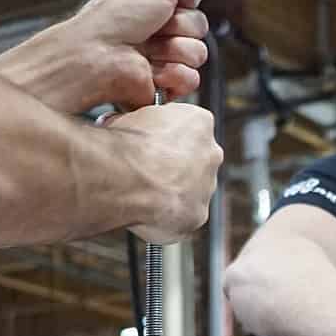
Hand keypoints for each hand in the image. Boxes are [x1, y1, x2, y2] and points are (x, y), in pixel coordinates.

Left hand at [34, 0, 241, 112]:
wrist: (96, 55)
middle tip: (152, 26)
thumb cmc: (116, 15)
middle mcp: (160, 29)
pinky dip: (173, 75)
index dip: (185, 0)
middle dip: (179, 26)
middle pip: (201, 27)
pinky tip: (152, 71)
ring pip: (199, 54)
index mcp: (157, 2)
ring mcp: (162, 58)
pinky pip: (192, 80)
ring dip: (174, 50)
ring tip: (147, 50)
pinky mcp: (164, 85)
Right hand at [98, 103, 221, 241]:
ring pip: (190, 191)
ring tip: (141, 193)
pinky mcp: (197, 215)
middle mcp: (211, 154)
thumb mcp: (129, 118)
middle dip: (172, 167)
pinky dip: (165, 217)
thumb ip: (140, 124)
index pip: (189, 128)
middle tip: (146, 171)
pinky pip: (181, 217)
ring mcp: (206, 187)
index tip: (148, 144)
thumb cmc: (127, 145)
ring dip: (170, 192)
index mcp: (199, 122)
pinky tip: (144, 211)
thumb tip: (125, 128)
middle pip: (194, 161)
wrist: (124, 178)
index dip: (164, 138)